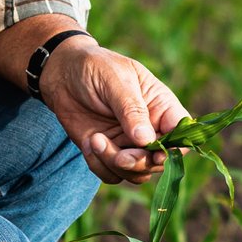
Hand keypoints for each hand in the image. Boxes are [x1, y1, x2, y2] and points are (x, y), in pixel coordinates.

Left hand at [39, 39, 186, 183]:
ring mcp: (128, 144)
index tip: (156, 153)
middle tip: (120, 156)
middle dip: (140, 163)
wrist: (61, 73)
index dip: (174, 149)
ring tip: (95, 141)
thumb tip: (147, 140)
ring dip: (116, 165)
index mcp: (160, 106)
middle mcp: (149, 129)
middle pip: (159, 161)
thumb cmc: (94, 67)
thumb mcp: (115, 80)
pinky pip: (112, 175)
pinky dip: (100, 166)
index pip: (181, 134)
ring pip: (136, 173)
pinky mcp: (107, 153)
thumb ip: (132, 109)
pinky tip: (89, 143)